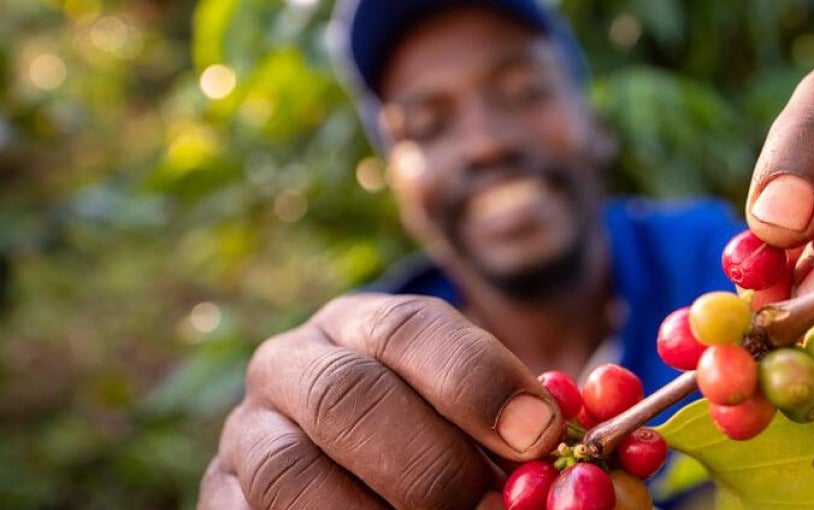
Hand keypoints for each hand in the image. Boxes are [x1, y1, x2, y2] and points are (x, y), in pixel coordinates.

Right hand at [198, 294, 562, 508]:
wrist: (345, 470)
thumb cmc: (437, 439)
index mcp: (362, 326)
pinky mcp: (220, 500)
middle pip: (348, 396)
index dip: (478, 380)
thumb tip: (571, 450)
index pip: (411, 329)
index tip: (538, 435)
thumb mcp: (472, 415)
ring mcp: (245, 436)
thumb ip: (514, 424)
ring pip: (292, 473)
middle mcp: (292, 366)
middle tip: (493, 506)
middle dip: (432, 463)